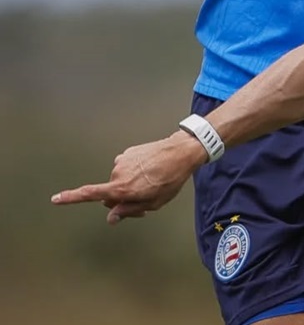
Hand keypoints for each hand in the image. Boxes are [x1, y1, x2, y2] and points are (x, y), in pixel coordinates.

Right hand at [51, 132, 206, 223]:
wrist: (182, 152)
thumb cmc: (170, 180)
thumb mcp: (153, 203)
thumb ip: (129, 210)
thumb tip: (111, 217)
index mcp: (122, 188)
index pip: (91, 194)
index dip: (71, 198)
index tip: (55, 198)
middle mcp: (118, 173)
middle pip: (109, 194)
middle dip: (121, 200)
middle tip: (143, 203)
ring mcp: (122, 161)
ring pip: (118, 180)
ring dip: (129, 185)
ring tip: (151, 184)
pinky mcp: (128, 153)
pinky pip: (125, 168)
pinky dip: (134, 173)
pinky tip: (151, 171)